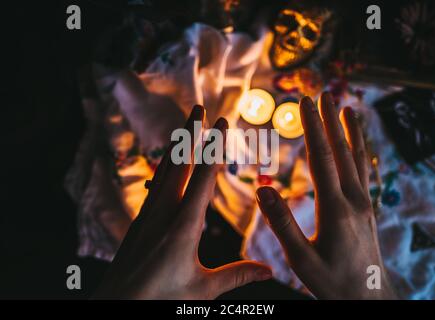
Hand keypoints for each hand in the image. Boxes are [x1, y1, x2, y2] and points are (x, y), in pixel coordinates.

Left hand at [94, 105, 271, 298]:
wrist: (116, 305)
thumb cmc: (159, 299)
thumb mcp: (202, 290)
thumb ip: (237, 276)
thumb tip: (270, 270)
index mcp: (184, 225)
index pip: (203, 176)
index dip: (214, 147)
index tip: (222, 123)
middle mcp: (164, 212)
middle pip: (179, 163)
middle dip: (190, 133)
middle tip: (198, 107)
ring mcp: (149, 214)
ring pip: (164, 171)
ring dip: (177, 146)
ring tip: (184, 128)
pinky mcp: (140, 221)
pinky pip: (155, 185)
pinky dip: (164, 167)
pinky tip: (166, 165)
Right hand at [256, 93, 396, 298]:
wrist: (368, 297)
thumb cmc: (331, 281)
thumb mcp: (300, 258)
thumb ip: (281, 223)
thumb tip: (263, 190)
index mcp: (335, 209)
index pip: (321, 158)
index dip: (312, 128)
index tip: (306, 103)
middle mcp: (354, 200)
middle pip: (340, 152)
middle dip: (329, 121)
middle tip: (322, 95)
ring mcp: (365, 203)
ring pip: (357, 159)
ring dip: (350, 132)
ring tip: (347, 108)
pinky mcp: (368, 209)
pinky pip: (365, 172)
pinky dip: (361, 152)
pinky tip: (358, 144)